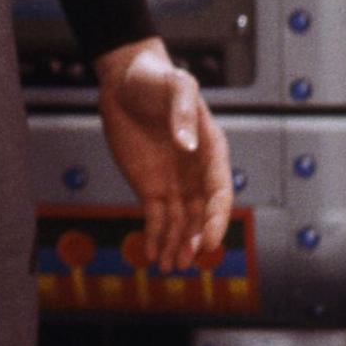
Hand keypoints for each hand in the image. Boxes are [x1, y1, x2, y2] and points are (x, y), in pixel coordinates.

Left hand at [94, 36, 233, 272]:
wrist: (126, 79)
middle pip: (200, 214)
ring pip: (180, 222)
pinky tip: (153, 255)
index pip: (219, 192)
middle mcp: (196, 173)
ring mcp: (174, 182)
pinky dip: (155, 237)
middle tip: (186, 261)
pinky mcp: (150, 186)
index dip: (215, 218)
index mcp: (212, 151)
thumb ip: (183, 113)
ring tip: (169, 267)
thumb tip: (188, 145)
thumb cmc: (157, 78)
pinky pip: (156, 218)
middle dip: (194, 239)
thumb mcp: (176, 85)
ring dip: (176, 245)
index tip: (208, 240)